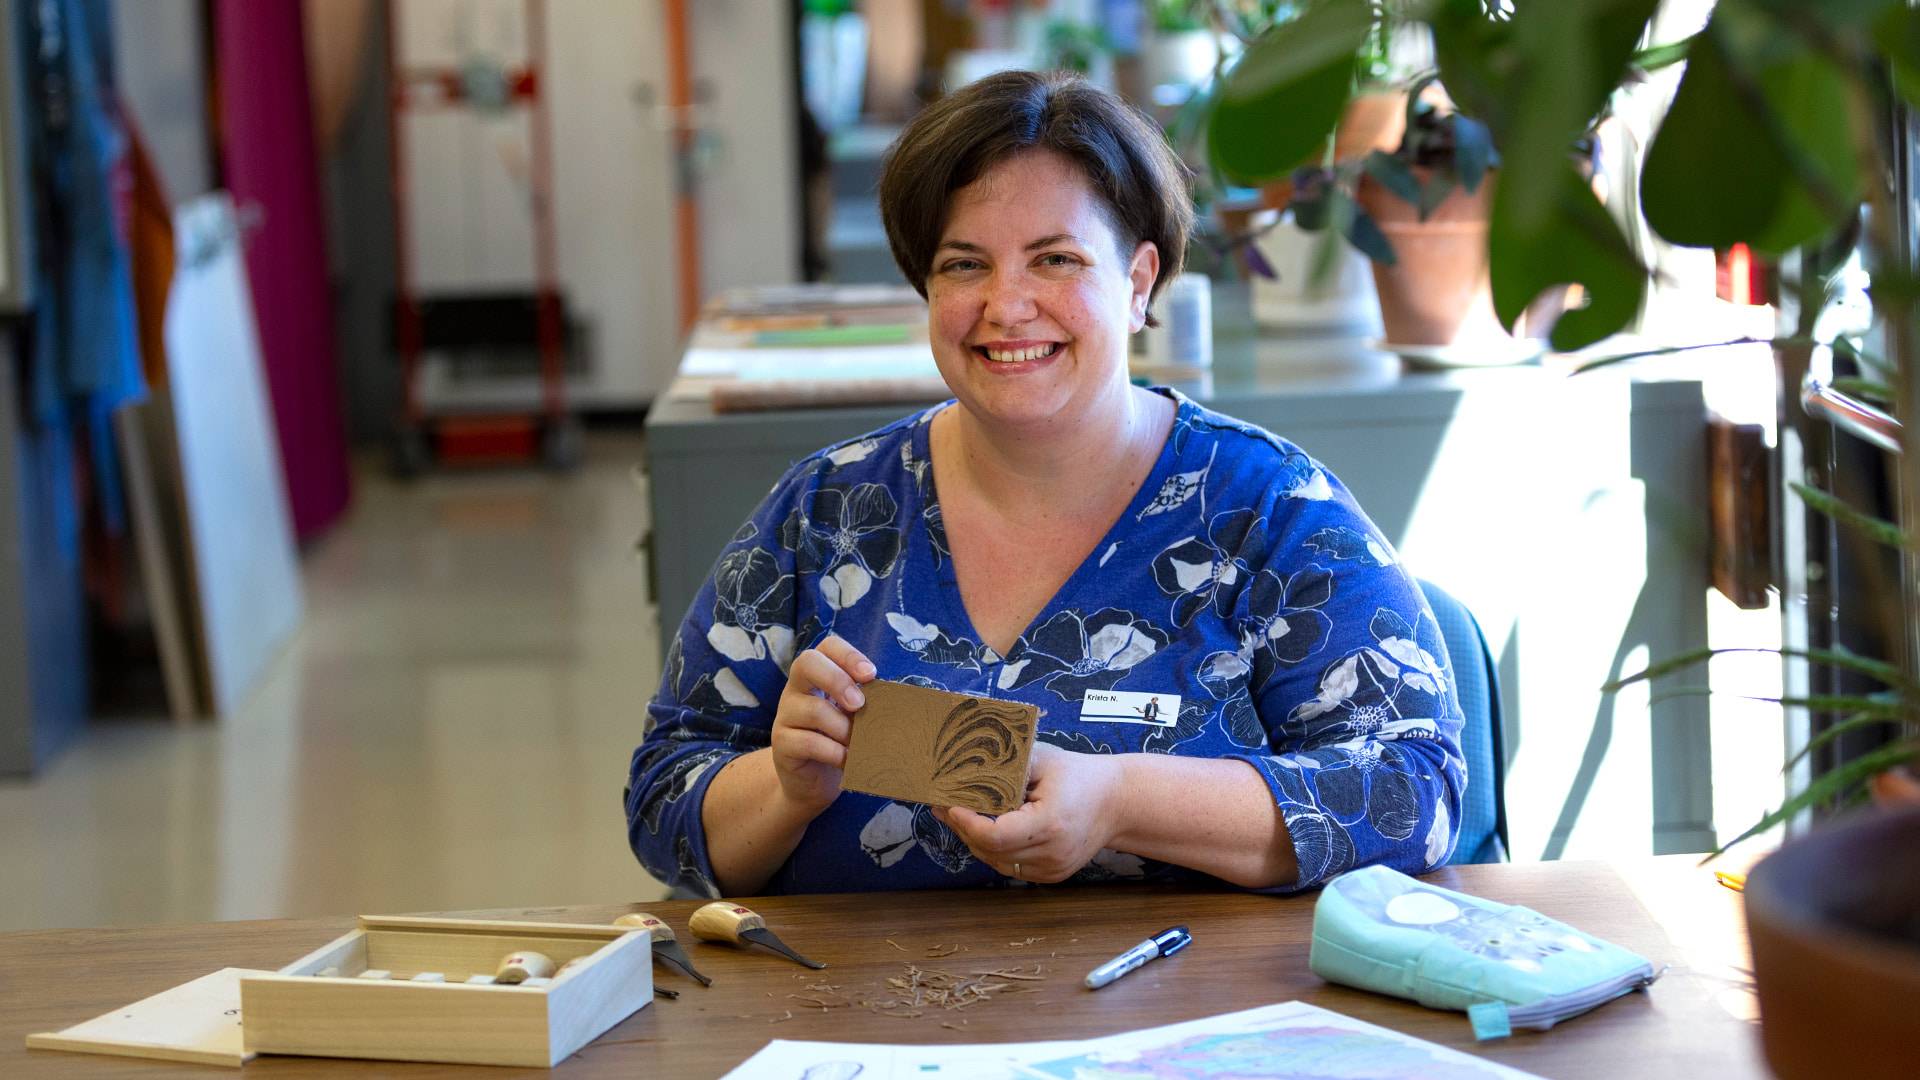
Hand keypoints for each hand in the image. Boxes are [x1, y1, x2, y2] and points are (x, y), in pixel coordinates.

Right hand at [770, 635, 874, 812]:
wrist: (811, 782)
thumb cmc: (838, 741)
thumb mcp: (851, 717)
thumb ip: (864, 702)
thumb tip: (892, 699)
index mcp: (816, 675)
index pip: (827, 647)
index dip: (849, 655)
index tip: (871, 675)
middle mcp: (796, 689)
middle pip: (807, 663)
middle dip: (839, 681)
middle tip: (860, 705)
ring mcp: (785, 715)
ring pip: (814, 709)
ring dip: (844, 727)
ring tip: (857, 743)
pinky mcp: (782, 744)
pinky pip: (809, 742)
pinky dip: (835, 752)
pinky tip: (847, 760)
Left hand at [933, 744, 1127, 883]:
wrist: (1117, 802)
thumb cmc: (1079, 775)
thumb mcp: (1043, 759)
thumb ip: (1006, 765)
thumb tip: (965, 769)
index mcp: (1050, 824)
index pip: (995, 835)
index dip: (967, 823)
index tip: (949, 804)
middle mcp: (1051, 854)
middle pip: (991, 851)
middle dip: (963, 828)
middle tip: (943, 805)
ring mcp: (1052, 870)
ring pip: (997, 862)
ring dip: (975, 841)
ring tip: (959, 816)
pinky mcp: (1052, 876)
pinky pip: (1010, 867)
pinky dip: (994, 850)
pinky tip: (984, 829)